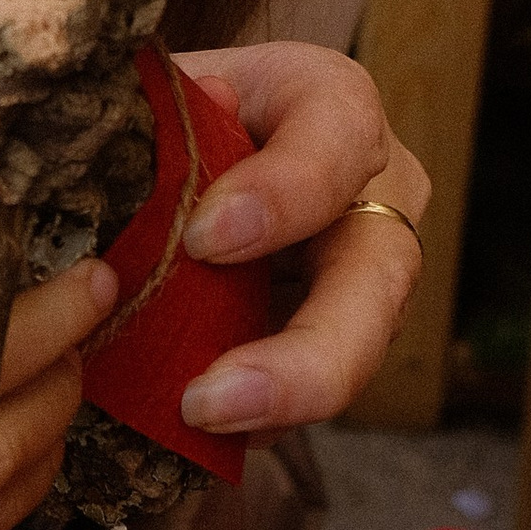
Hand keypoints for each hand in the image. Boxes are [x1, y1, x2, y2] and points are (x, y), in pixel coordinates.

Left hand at [170, 43, 429, 436]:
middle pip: (381, 276)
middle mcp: (369, 192)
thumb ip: (149, 114)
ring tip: (196, 421)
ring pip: (358, 350)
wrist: (155, 158)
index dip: (286, 190)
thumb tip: (151, 129)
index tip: (206, 237)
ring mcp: (361, 274)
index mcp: (327, 105)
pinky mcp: (330, 337)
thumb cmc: (160, 112)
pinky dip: (254, 417)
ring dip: (280, 400)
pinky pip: (308, 390)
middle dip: (308, 352)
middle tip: (210, 397)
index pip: (340, 134)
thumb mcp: (154, 97)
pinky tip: (194, 432)